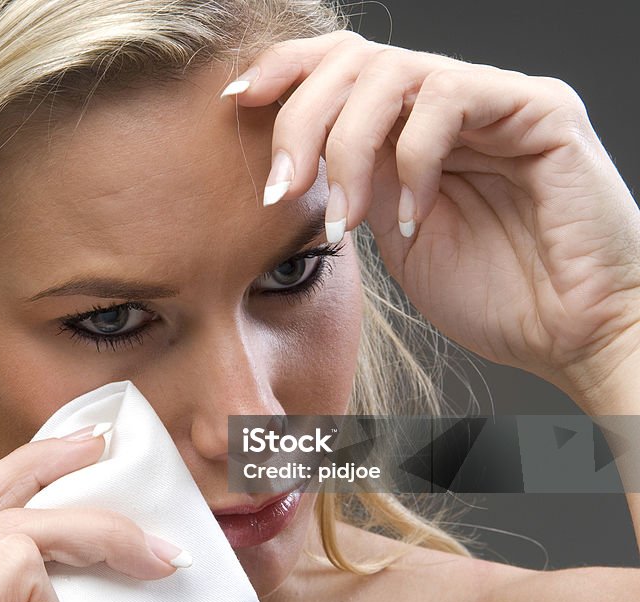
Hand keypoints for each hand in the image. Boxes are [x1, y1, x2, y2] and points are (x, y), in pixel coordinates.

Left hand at [225, 30, 639, 411]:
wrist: (573, 336)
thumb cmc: (493, 295)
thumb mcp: (395, 238)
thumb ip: (354, 187)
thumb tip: (288, 164)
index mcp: (411, 128)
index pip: (339, 67)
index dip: (283, 72)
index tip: (234, 104)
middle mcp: (450, 103)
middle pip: (354, 58)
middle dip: (299, 120)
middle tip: (279, 189)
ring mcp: (495, 102)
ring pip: (393, 72)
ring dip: (346, 145)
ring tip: (341, 220)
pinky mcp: (539, 112)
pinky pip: (450, 99)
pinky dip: (412, 160)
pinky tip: (410, 219)